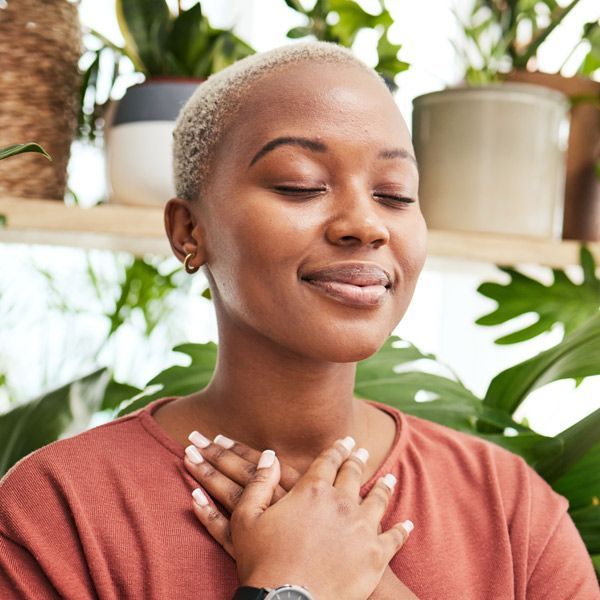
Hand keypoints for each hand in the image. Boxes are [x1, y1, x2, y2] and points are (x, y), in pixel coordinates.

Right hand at [184, 434, 413, 599]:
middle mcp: (341, 502)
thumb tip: (269, 456)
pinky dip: (402, 529)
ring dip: (383, 488)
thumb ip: (259, 483)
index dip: (337, 449)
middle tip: (361, 453)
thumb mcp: (248, 518)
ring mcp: (362, 527)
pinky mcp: (376, 554)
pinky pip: (395, 537)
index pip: (329, 461)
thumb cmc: (263, 563)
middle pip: (353, 475)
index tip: (345, 441)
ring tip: (389, 480)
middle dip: (357, 461)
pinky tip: (407, 524)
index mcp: (312, 490)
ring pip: (378, 500)